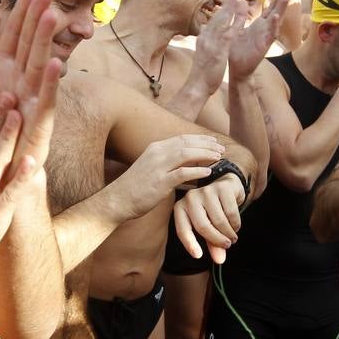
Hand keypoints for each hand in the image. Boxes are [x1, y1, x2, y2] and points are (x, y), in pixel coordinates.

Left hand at [0, 0, 62, 166]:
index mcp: (6, 69)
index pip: (15, 35)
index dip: (21, 14)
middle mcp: (23, 79)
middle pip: (31, 43)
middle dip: (38, 18)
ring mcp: (33, 97)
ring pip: (40, 64)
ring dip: (46, 41)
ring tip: (51, 16)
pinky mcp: (39, 120)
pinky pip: (45, 98)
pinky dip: (50, 81)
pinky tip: (56, 63)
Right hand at [111, 134, 226, 219]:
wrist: (117, 200)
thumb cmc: (135, 187)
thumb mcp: (151, 168)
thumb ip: (168, 163)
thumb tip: (188, 164)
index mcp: (155, 148)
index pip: (182, 138)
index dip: (200, 139)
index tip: (213, 142)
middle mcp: (157, 153)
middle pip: (187, 143)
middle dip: (206, 144)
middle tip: (221, 149)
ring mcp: (158, 167)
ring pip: (186, 154)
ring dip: (205, 154)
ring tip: (218, 158)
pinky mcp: (159, 182)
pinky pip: (182, 173)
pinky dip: (197, 172)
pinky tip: (208, 172)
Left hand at [173, 174, 245, 263]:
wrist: (227, 187)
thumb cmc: (213, 211)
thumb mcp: (208, 228)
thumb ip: (212, 244)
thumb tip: (220, 260)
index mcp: (181, 208)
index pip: (183, 230)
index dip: (190, 244)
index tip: (198, 256)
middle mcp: (190, 198)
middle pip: (203, 227)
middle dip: (217, 240)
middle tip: (227, 245)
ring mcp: (206, 191)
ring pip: (219, 221)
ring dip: (229, 233)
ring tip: (232, 236)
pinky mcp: (222, 188)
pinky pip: (231, 213)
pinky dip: (236, 224)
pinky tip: (235, 225)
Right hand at [189, 0, 243, 94]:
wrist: (196, 85)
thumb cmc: (200, 74)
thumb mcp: (201, 55)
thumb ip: (204, 43)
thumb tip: (203, 34)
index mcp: (203, 39)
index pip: (212, 22)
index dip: (220, 12)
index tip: (226, 3)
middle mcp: (206, 38)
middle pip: (217, 18)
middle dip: (226, 6)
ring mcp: (212, 43)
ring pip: (223, 22)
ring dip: (231, 10)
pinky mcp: (219, 49)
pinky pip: (229, 33)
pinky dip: (235, 23)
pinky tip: (242, 17)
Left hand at [228, 0, 289, 79]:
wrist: (236, 68)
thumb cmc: (237, 50)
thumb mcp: (237, 29)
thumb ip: (240, 16)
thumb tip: (241, 1)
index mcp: (258, 26)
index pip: (269, 9)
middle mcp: (264, 30)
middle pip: (275, 12)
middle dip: (281, 0)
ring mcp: (265, 37)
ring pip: (276, 21)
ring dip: (281, 9)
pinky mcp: (264, 46)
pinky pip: (270, 35)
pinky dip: (273, 26)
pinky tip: (276, 17)